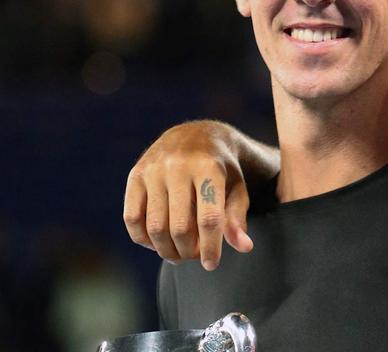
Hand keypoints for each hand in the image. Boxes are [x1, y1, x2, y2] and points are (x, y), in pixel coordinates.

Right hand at [123, 121, 252, 270]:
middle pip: (180, 227)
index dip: (210, 247)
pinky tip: (157, 242)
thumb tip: (244, 247)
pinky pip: (132, 219)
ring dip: (166, 250)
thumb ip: (237, 217)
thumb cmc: (220, 168)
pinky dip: (143, 239)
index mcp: (209, 167)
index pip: (209, 218)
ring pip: (155, 228)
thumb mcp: (236, 187)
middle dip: (188, 251)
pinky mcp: (135, 175)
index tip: (211, 264)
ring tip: (179, 253)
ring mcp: (154, 170)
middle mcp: (179, 166)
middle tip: (194, 256)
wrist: (195, 135)